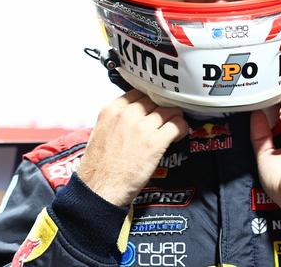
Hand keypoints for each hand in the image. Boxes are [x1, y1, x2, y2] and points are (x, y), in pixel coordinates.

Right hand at [77, 89, 187, 206]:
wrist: (99, 188)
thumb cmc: (99, 166)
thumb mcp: (101, 131)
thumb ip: (117, 119)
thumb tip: (136, 115)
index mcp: (112, 110)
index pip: (139, 92)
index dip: (150, 99)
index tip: (155, 105)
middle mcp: (127, 114)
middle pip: (155, 99)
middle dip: (162, 108)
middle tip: (166, 117)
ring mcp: (142, 127)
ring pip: (168, 110)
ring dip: (174, 117)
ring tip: (174, 126)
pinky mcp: (155, 142)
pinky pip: (177, 125)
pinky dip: (182, 128)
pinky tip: (179, 134)